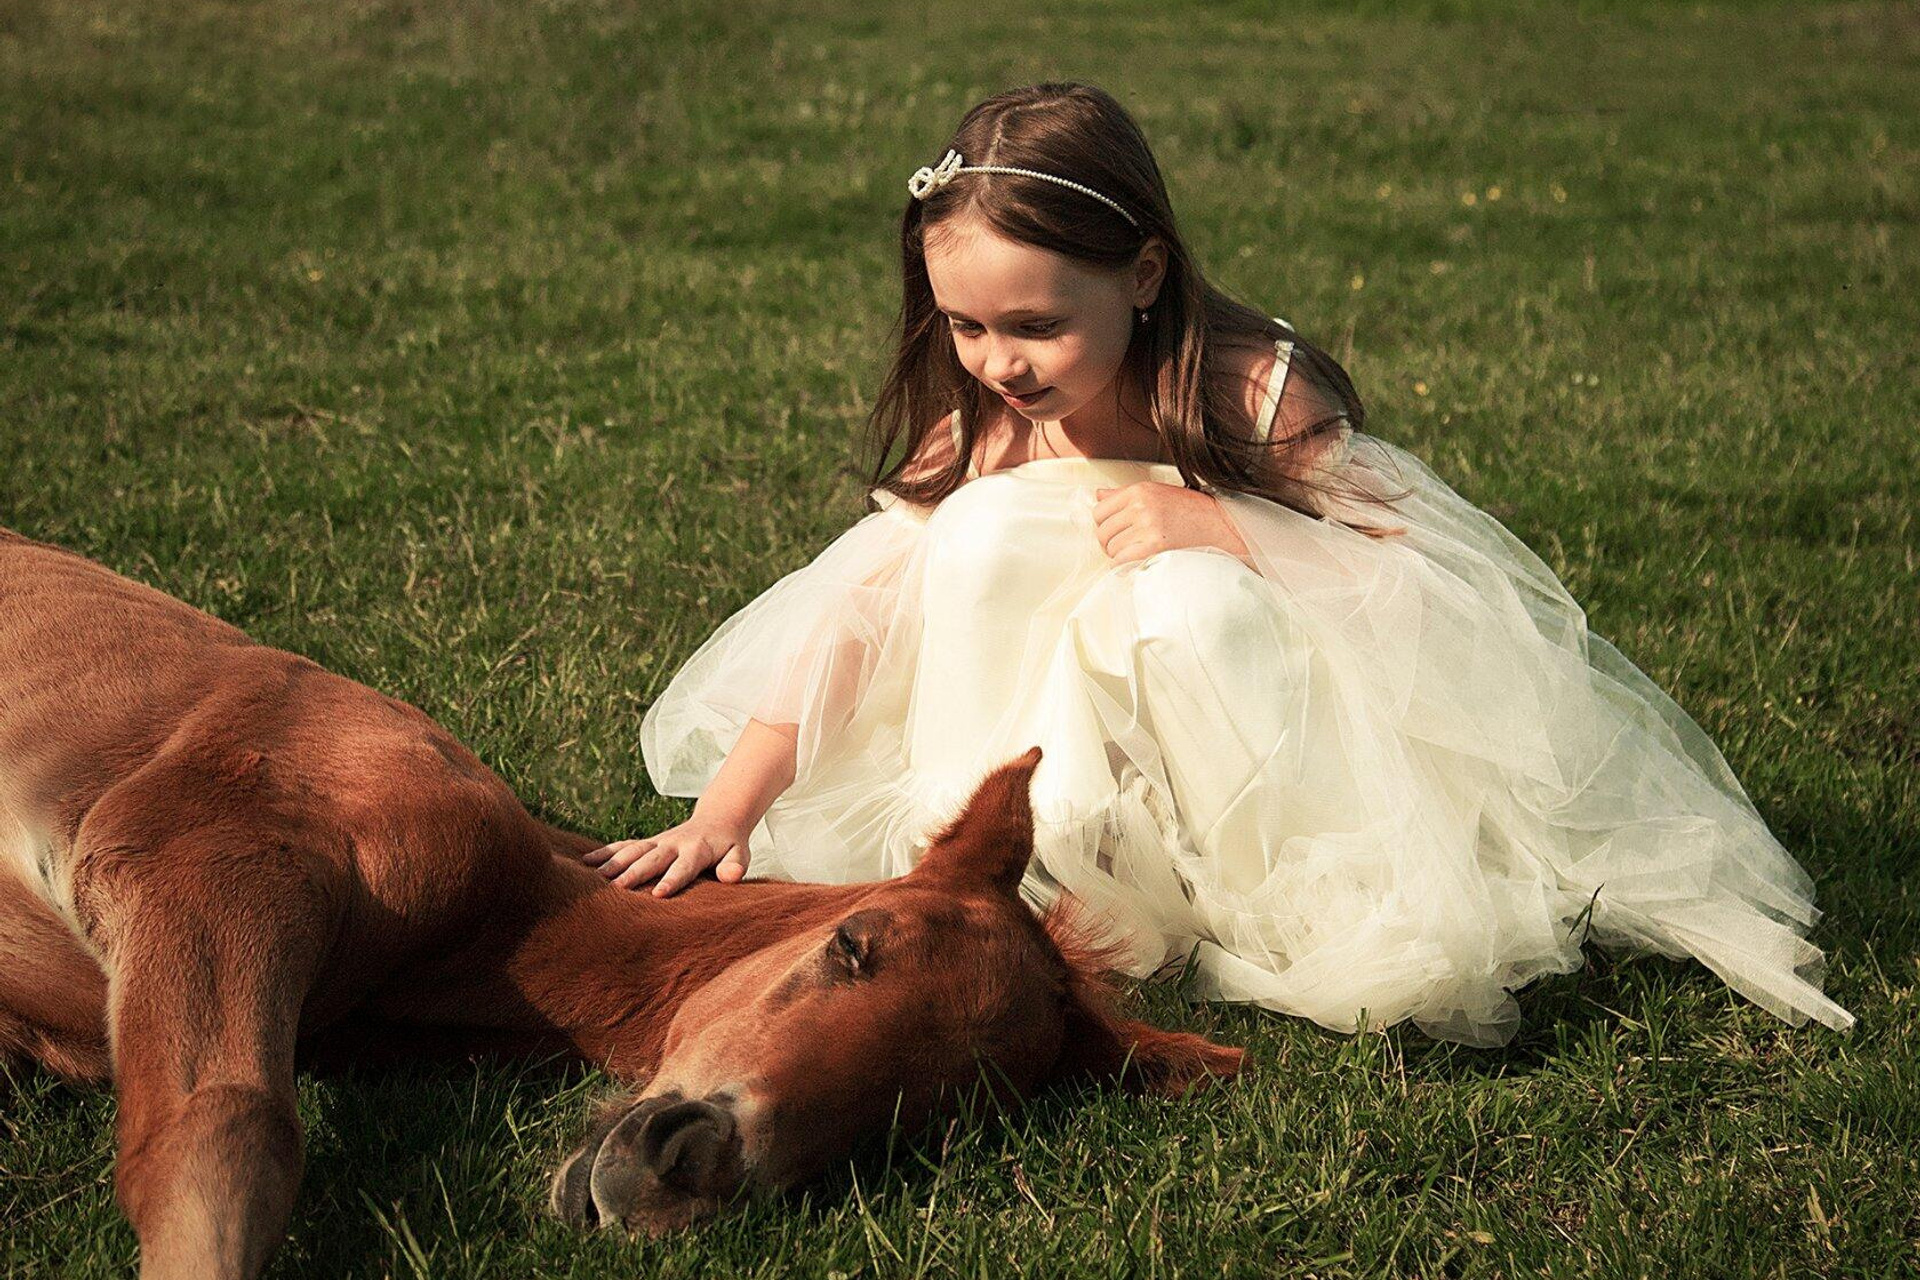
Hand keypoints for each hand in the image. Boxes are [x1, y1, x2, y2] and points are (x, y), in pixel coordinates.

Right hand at [583, 812, 752, 896]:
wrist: (718, 818)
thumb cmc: (730, 845)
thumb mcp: (740, 854)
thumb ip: (736, 865)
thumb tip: (732, 876)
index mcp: (697, 850)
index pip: (684, 867)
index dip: (672, 879)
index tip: (658, 894)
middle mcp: (674, 844)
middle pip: (652, 859)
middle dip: (634, 873)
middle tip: (615, 888)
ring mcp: (658, 841)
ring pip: (633, 850)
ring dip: (614, 862)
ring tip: (595, 878)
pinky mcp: (648, 842)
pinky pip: (625, 845)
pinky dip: (605, 852)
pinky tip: (585, 862)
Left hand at [1092, 481, 1251, 564]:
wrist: (1221, 527)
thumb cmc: (1191, 511)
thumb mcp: (1158, 493)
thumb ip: (1124, 494)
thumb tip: (1098, 495)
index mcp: (1139, 490)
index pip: (1099, 510)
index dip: (1104, 525)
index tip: (1117, 532)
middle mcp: (1140, 506)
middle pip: (1102, 532)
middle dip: (1111, 543)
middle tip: (1128, 547)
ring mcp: (1147, 527)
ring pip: (1111, 549)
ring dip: (1120, 556)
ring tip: (1139, 553)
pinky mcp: (1154, 547)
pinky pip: (1120, 562)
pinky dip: (1124, 567)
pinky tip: (1138, 563)